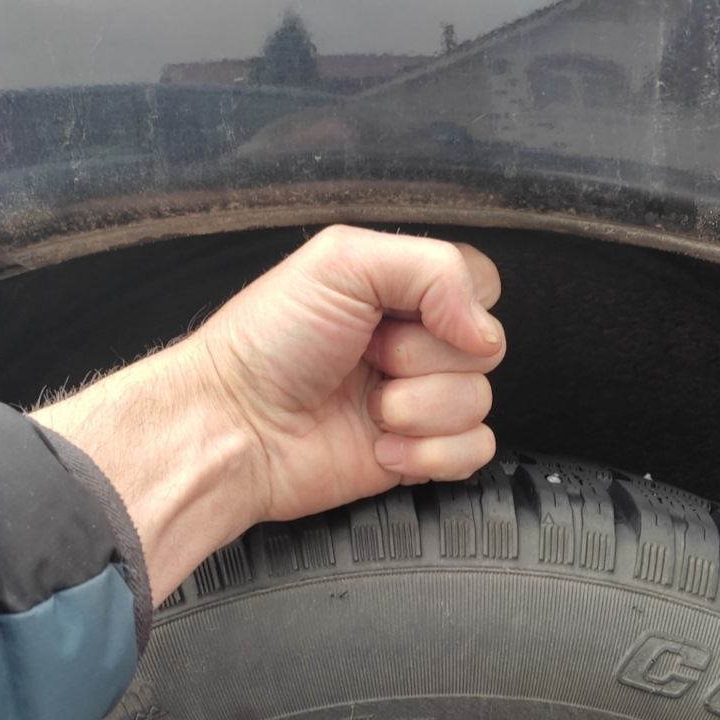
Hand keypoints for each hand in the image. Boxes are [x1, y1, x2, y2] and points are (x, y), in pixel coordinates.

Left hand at [31, 226, 504, 603]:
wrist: (233, 429)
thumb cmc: (266, 344)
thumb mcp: (342, 262)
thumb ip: (432, 269)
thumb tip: (484, 328)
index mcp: (400, 291)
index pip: (479, 286)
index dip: (453, 306)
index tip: (397, 317)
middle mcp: (414, 344)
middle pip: (485, 351)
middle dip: (423, 360)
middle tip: (368, 361)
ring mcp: (419, 403)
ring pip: (479, 404)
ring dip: (419, 410)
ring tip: (367, 408)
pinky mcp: (418, 456)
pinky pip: (474, 453)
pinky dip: (431, 455)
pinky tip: (382, 448)